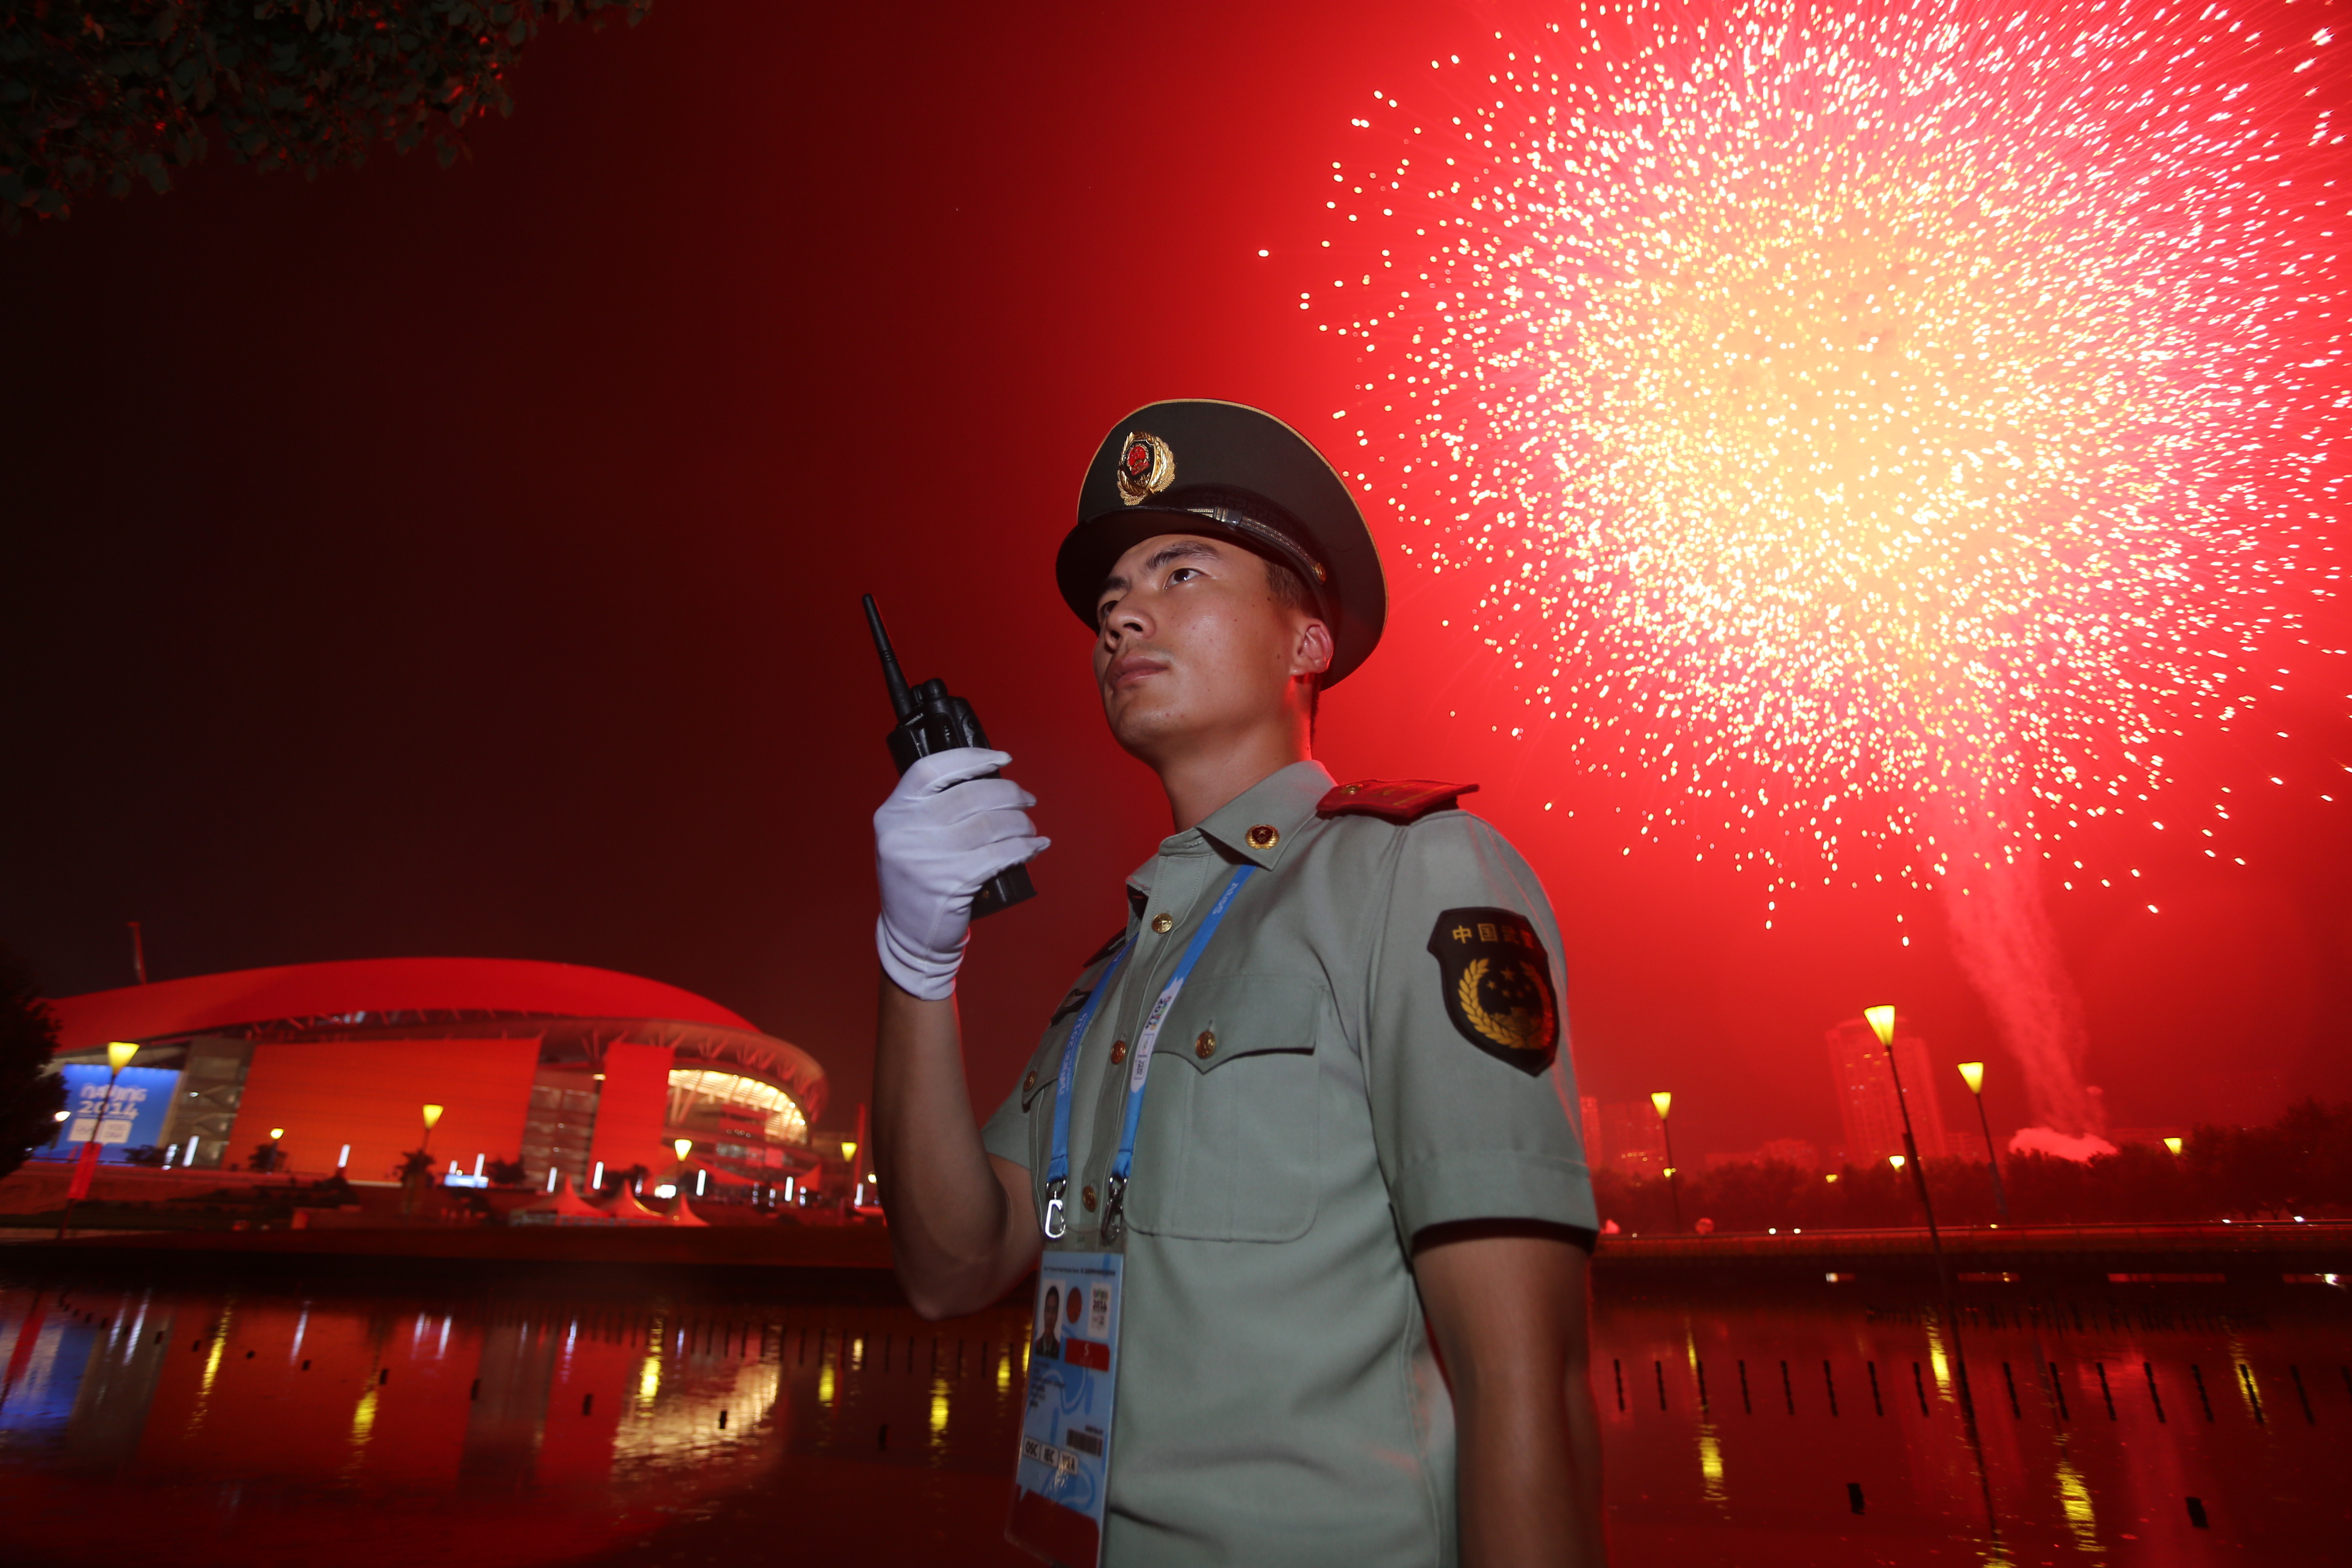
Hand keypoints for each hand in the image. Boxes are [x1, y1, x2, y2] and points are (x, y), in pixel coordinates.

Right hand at [873, 748, 1048, 999]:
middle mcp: (905, 831)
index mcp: (893, 813)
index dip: (971, 758)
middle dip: (1009, 793)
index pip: (931, 769)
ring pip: (990, 824)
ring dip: (1020, 823)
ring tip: (1029, 827)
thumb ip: (933, 809)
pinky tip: (1034, 846)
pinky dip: (1024, 847)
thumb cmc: (918, 879)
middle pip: (969, 795)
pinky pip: (1000, 855)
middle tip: (1027, 800)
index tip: (1002, 759)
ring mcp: (927, 858)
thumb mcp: (908, 838)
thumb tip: (989, 781)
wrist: (910, 935)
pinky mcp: (952, 883)